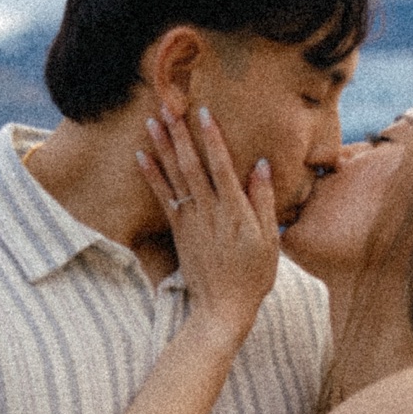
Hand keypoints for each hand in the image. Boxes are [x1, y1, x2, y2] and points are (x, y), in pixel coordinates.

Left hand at [138, 104, 279, 345]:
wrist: (223, 308)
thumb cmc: (253, 276)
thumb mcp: (270, 240)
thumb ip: (264, 201)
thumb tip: (261, 165)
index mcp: (235, 211)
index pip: (222, 166)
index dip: (211, 138)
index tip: (202, 112)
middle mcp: (210, 211)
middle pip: (192, 165)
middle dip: (180, 133)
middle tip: (169, 104)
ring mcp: (191, 221)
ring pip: (175, 176)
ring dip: (163, 147)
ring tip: (153, 120)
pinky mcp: (179, 231)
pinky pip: (163, 197)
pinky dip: (152, 175)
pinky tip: (142, 155)